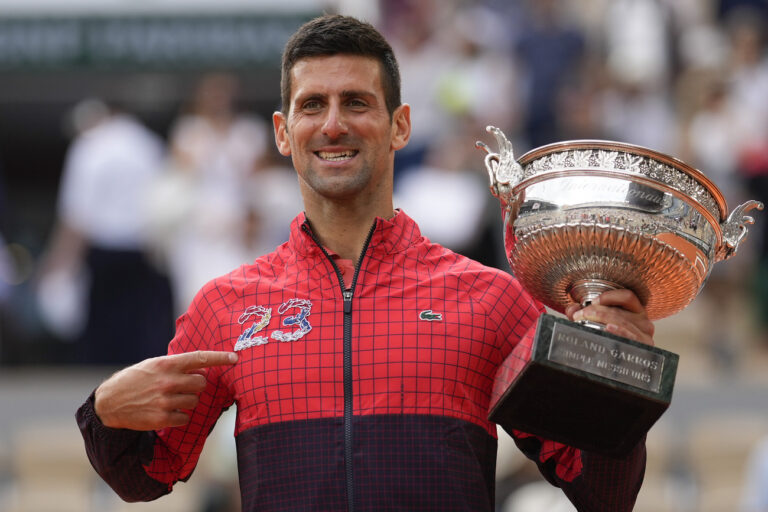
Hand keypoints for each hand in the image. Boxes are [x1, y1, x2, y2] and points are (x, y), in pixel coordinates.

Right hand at [94, 351, 237, 430]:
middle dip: (198, 385)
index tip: (235, 358)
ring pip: (195, 401)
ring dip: (188, 401)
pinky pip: (185, 418)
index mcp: (166, 364)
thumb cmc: (135, 380)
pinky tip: (167, 412)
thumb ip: (176, 366)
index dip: (220, 358)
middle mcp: (167, 381)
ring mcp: (164, 401)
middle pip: (202, 383)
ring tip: (172, 399)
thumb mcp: (153, 365)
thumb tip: (203, 369)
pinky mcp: (161, 418)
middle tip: (185, 387)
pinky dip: (180, 416)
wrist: (109, 402)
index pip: (199, 358)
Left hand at [564, 289, 654, 345]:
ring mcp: (644, 336)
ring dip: (600, 319)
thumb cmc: (610, 344)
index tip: (593, 302)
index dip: (609, 297)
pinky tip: (608, 328)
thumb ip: (584, 315)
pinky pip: (630, 336)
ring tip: (583, 320)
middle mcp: (643, 322)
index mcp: (636, 313)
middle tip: (579, 314)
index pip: (627, 297)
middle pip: (619, 311)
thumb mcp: (598, 326)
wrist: (622, 370)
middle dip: (595, 311)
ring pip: (621, 321)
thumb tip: (572, 308)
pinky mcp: (644, 348)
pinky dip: (618, 330)